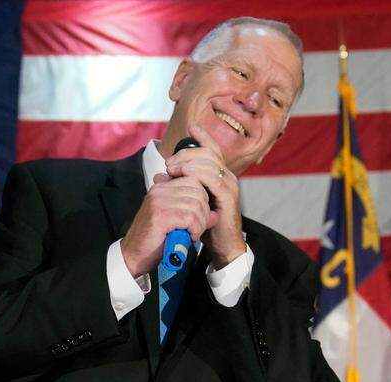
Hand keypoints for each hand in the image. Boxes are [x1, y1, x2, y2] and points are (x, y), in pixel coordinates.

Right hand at [120, 173, 217, 276]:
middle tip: (196, 228)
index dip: (203, 200)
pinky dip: (194, 229)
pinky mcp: (160, 215)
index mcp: (162, 188)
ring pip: (197, 205)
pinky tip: (188, 237)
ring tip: (192, 234)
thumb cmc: (154, 240)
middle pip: (198, 192)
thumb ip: (195, 214)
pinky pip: (190, 217)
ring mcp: (159, 201)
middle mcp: (159, 191)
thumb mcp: (177, 222)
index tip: (198, 217)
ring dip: (199, 224)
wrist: (134, 256)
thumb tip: (216, 214)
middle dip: (204, 213)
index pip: (194, 181)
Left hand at [165, 123, 246, 268]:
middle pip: (209, 152)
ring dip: (188, 161)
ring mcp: (230, 186)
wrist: (222, 246)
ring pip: (211, 161)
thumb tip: (160, 176)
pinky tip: (184, 175)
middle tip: (169, 162)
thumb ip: (178, 187)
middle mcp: (228, 177)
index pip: (213, 149)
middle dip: (186, 152)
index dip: (202, 136)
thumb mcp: (190, 201)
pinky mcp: (228, 197)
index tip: (190, 126)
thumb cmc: (207, 225)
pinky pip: (213, 178)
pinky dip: (197, 173)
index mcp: (220, 176)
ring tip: (173, 168)